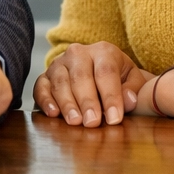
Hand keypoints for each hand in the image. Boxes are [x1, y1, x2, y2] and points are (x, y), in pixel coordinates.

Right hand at [34, 42, 150, 126]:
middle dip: (87, 101)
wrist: (98, 70)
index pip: (106, 72)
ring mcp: (59, 64)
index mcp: (103, 51)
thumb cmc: (118, 78)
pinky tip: (53, 114)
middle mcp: (78, 53)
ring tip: (75, 122)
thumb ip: (132, 89)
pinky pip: (41, 87)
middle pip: (81, 76)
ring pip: (61, 82)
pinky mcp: (44, 76)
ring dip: (67, 104)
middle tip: (92, 122)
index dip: (110, 96)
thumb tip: (128, 100)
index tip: (114, 119)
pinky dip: (46, 100)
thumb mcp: (132, 79)